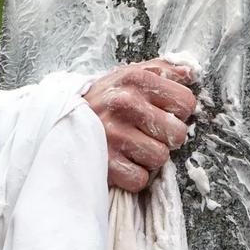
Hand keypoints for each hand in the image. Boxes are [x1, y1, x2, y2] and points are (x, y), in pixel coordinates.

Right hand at [82, 58, 196, 191]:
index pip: (186, 102)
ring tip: (131, 146)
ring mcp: (114, 134)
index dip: (178, 112)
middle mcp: (126, 103)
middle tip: (146, 133)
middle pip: (178, 134)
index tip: (162, 113)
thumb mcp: (128, 75)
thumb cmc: (103, 99)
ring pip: (161, 158)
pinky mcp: (105, 162)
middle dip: (166, 138)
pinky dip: (133, 176)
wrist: (59, 121)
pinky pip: (140, 179)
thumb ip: (162, 70)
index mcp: (136, 79)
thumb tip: (191, 72)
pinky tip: (122, 162)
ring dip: (148, 158)